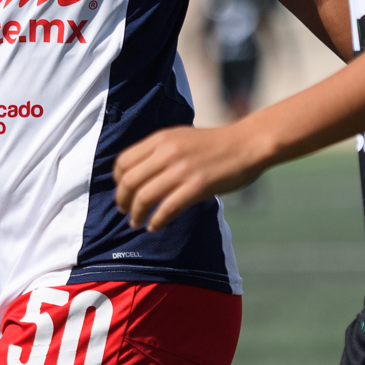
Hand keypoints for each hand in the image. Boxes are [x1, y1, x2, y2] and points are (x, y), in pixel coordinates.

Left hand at [113, 123, 267, 231]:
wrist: (247, 144)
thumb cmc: (215, 145)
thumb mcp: (181, 138)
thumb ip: (159, 151)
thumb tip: (137, 174)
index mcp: (161, 139)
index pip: (123, 161)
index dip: (117, 181)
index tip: (122, 193)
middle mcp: (167, 152)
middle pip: (129, 181)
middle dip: (122, 201)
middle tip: (125, 212)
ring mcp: (182, 169)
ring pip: (144, 197)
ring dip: (136, 215)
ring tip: (137, 223)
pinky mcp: (197, 186)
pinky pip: (167, 209)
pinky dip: (156, 221)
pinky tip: (155, 226)